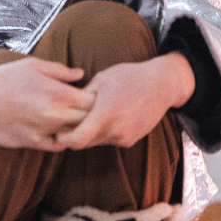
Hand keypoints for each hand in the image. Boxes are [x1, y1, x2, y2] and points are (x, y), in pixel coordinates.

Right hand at [0, 57, 94, 150]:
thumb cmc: (4, 79)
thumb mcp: (33, 65)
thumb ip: (60, 71)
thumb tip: (80, 74)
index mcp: (58, 93)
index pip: (92, 101)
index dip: (93, 98)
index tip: (87, 95)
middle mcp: (55, 114)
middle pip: (88, 120)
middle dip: (89, 115)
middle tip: (82, 109)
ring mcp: (45, 131)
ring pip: (74, 134)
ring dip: (75, 128)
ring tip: (69, 119)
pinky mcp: (34, 143)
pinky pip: (56, 146)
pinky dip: (60, 140)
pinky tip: (55, 131)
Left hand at [54, 52, 194, 149]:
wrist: (162, 85)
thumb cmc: (130, 77)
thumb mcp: (102, 79)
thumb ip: (82, 96)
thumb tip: (63, 106)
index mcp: (105, 113)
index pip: (77, 140)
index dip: (64, 138)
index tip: (58, 130)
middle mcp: (116, 130)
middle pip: (85, 143)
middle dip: (74, 135)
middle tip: (68, 122)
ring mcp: (125, 137)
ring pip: (97, 142)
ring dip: (90, 133)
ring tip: (90, 115)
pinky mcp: (131, 140)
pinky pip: (110, 141)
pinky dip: (104, 133)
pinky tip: (108, 117)